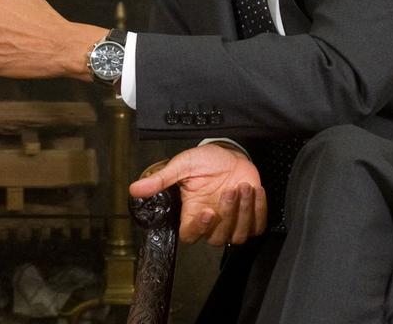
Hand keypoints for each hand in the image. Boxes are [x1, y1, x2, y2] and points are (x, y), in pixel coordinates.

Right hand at [129, 143, 267, 245]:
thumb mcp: (181, 166)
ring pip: (238, 235)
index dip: (198, 230)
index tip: (207, 211)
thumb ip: (161, 179)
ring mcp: (231, 221)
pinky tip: (255, 190)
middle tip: (230, 189)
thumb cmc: (205, 160)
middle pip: (217, 239)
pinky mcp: (250, 217)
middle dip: (227, 215)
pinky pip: (257, 226)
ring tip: (244, 186)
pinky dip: (259, 210)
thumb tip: (133, 189)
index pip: (190, 235)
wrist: (230, 153)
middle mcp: (211, 220)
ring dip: (244, 212)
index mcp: (192, 211)